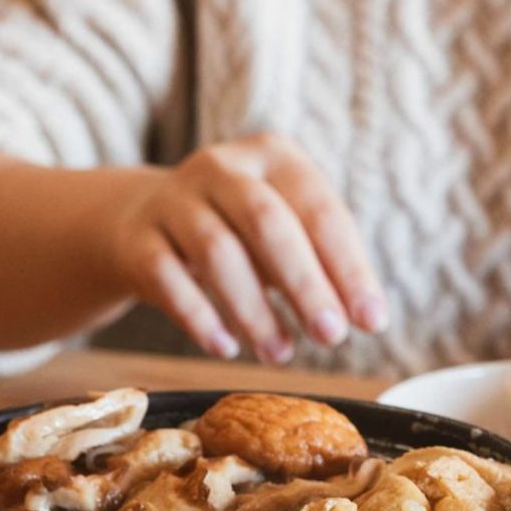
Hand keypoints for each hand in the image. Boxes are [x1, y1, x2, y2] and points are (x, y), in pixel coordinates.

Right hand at [107, 134, 386, 362]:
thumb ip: (321, 266)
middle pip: (268, 223)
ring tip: (279, 354)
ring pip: (217, 252)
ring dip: (254, 310)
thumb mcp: (278, 234)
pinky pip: (169, 280)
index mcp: (272, 156)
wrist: (138, 224)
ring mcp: (173, 201)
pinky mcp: (138, 241)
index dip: (349, 268)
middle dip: (305, 284)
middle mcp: (220, 168)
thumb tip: (367, 317)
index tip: (371, 321)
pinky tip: (226, 348)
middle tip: (330, 337)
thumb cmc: (232, 234)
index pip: (320, 210)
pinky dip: (200, 318)